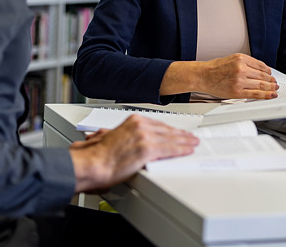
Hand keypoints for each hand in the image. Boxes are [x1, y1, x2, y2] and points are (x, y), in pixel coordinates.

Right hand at [70, 115, 198, 193]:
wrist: (92, 163)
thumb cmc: (98, 155)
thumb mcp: (112, 136)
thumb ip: (122, 134)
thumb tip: (123, 137)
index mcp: (133, 121)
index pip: (158, 124)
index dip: (170, 129)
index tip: (177, 132)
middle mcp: (140, 126)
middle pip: (167, 130)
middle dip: (180, 134)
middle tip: (190, 137)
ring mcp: (145, 137)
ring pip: (172, 138)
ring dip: (185, 141)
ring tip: (193, 143)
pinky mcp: (148, 150)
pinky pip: (170, 149)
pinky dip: (181, 149)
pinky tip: (188, 150)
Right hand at [162, 53, 278, 99]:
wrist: (203, 76)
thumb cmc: (215, 69)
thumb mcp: (232, 59)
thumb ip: (247, 64)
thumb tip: (261, 71)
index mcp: (241, 59)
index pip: (261, 65)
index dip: (268, 71)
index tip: (271, 74)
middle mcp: (241, 69)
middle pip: (263, 75)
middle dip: (271, 80)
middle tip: (275, 83)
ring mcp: (240, 81)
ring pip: (261, 85)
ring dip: (270, 87)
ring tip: (275, 89)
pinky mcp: (237, 92)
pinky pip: (255, 94)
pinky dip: (265, 95)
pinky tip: (271, 95)